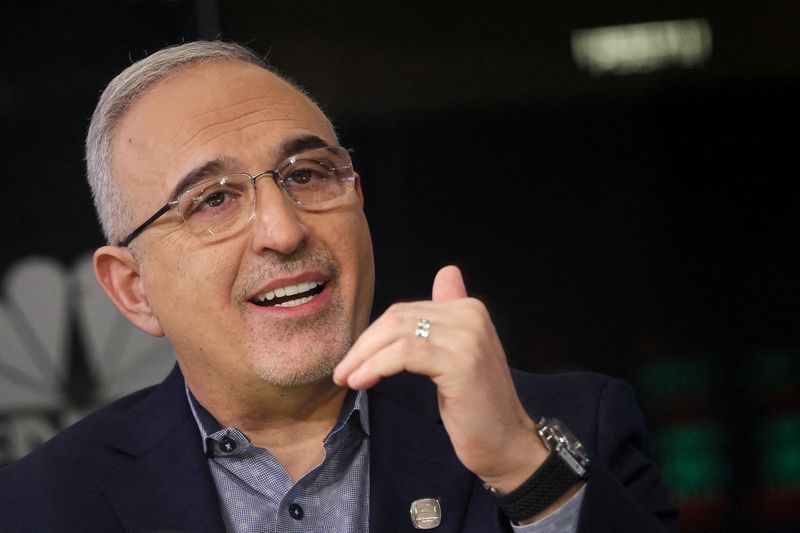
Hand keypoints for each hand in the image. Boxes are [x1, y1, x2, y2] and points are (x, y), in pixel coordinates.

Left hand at [333, 265, 548, 491]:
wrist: (507, 443)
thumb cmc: (477, 406)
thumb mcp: (459, 354)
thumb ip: (448, 316)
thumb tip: (446, 274)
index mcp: (470, 309)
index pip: (407, 310)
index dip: (374, 333)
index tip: (355, 358)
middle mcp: (471, 315)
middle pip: (399, 318)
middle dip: (364, 344)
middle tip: (342, 370)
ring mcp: (468, 336)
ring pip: (398, 333)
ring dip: (364, 356)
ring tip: (347, 377)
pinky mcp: (460, 362)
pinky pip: (405, 354)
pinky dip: (377, 366)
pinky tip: (362, 381)